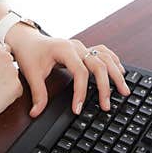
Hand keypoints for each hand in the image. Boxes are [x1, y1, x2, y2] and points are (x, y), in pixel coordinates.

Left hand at [6, 28, 129, 118]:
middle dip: (104, 86)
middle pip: (98, 64)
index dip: (80, 91)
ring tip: (124, 91)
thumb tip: (36, 113)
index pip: (79, 71)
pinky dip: (114, 62)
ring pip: (105, 57)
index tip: (78, 108)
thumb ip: (37, 94)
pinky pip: (103, 52)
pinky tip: (121, 72)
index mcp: (64, 49)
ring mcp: (82, 46)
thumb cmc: (30, 53)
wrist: (27, 39)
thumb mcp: (31, 73)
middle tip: (106, 105)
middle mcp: (76, 46)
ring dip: (116, 74)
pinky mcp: (84, 49)